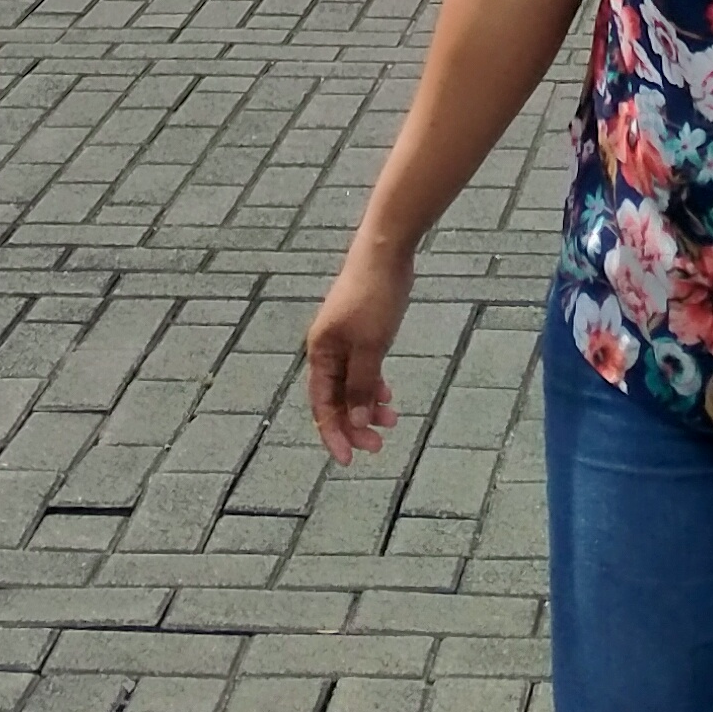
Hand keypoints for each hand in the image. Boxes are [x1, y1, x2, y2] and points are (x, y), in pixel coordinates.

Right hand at [307, 229, 414, 462]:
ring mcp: (344, 340)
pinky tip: (388, 394)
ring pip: (352, 385)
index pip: (322, 405)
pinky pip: (362, 369)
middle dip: (355, 424)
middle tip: (378, 445)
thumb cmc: (374, 297)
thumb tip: (357, 423)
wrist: (385, 251)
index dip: (333, 433)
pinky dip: (373, 384)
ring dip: (368, 405)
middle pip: (336, 399)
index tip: (349, 460)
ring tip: (391, 419)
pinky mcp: (361, 331)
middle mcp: (327, 350)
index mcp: (320, 353)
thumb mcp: (370, 346)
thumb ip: (362, 385)